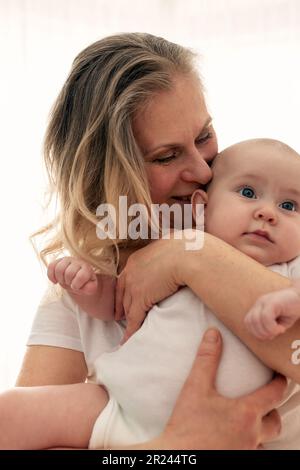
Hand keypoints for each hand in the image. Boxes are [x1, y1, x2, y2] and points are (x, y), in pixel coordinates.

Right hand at [47, 257, 97, 295]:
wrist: (77, 279)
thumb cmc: (84, 284)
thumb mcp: (90, 288)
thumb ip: (89, 288)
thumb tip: (79, 286)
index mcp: (87, 268)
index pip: (81, 275)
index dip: (77, 284)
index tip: (76, 287)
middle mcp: (77, 261)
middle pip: (69, 273)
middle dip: (68, 282)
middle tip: (70, 284)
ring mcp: (67, 260)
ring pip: (59, 269)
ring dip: (60, 279)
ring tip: (64, 281)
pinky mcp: (58, 261)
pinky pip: (51, 266)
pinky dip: (51, 276)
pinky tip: (55, 281)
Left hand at [115, 236, 186, 341]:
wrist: (187, 254)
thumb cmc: (186, 250)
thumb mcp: (169, 250)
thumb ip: (164, 257)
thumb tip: (172, 259)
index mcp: (136, 259)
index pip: (124, 279)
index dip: (123, 291)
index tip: (122, 300)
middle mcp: (131, 271)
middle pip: (123, 294)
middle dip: (121, 306)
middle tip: (120, 317)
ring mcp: (134, 285)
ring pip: (127, 307)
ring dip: (126, 319)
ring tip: (126, 330)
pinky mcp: (141, 298)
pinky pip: (134, 318)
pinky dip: (131, 330)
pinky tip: (128, 339)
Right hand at [154, 328, 284, 449]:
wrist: (177, 456)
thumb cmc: (187, 425)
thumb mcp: (195, 387)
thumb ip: (206, 359)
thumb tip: (213, 335)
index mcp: (246, 414)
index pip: (274, 394)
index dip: (279, 382)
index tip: (279, 375)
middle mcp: (252, 435)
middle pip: (275, 422)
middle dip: (273, 410)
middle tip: (265, 401)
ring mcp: (245, 451)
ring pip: (264, 440)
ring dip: (261, 429)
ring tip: (249, 420)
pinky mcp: (236, 460)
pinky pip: (250, 451)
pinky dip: (247, 443)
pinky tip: (234, 438)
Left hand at [244, 286, 299, 339]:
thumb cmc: (291, 310)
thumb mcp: (279, 322)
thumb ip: (269, 329)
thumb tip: (265, 336)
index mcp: (258, 308)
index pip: (248, 322)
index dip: (256, 333)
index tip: (269, 336)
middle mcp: (259, 303)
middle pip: (250, 322)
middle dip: (261, 334)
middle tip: (274, 334)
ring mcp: (264, 301)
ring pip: (256, 320)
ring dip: (267, 331)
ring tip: (278, 331)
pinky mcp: (272, 302)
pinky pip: (265, 317)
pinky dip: (272, 327)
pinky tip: (281, 328)